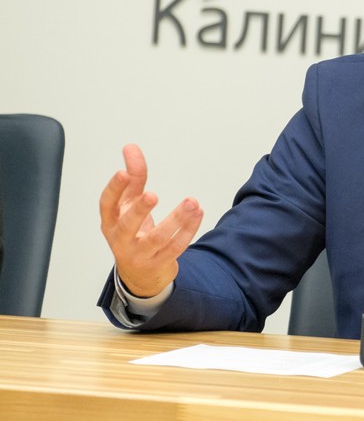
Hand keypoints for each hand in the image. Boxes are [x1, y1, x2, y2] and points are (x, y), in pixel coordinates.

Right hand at [99, 144, 203, 297]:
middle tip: (152, 195)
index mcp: (111, 221)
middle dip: (140, 210)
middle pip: (128, 225)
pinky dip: (188, 230)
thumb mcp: (129, 204)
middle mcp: (121, 238)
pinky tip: (198, 214)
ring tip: (191, 202)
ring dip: (176, 220)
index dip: (114, 189)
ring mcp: (139, 253)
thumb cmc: (132, 232)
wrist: (140, 273)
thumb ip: (133, 177)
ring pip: (157, 239)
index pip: (107, 204)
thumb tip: (131, 148)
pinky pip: (175, 247)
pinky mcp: (159, 262)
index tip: (123, 172)